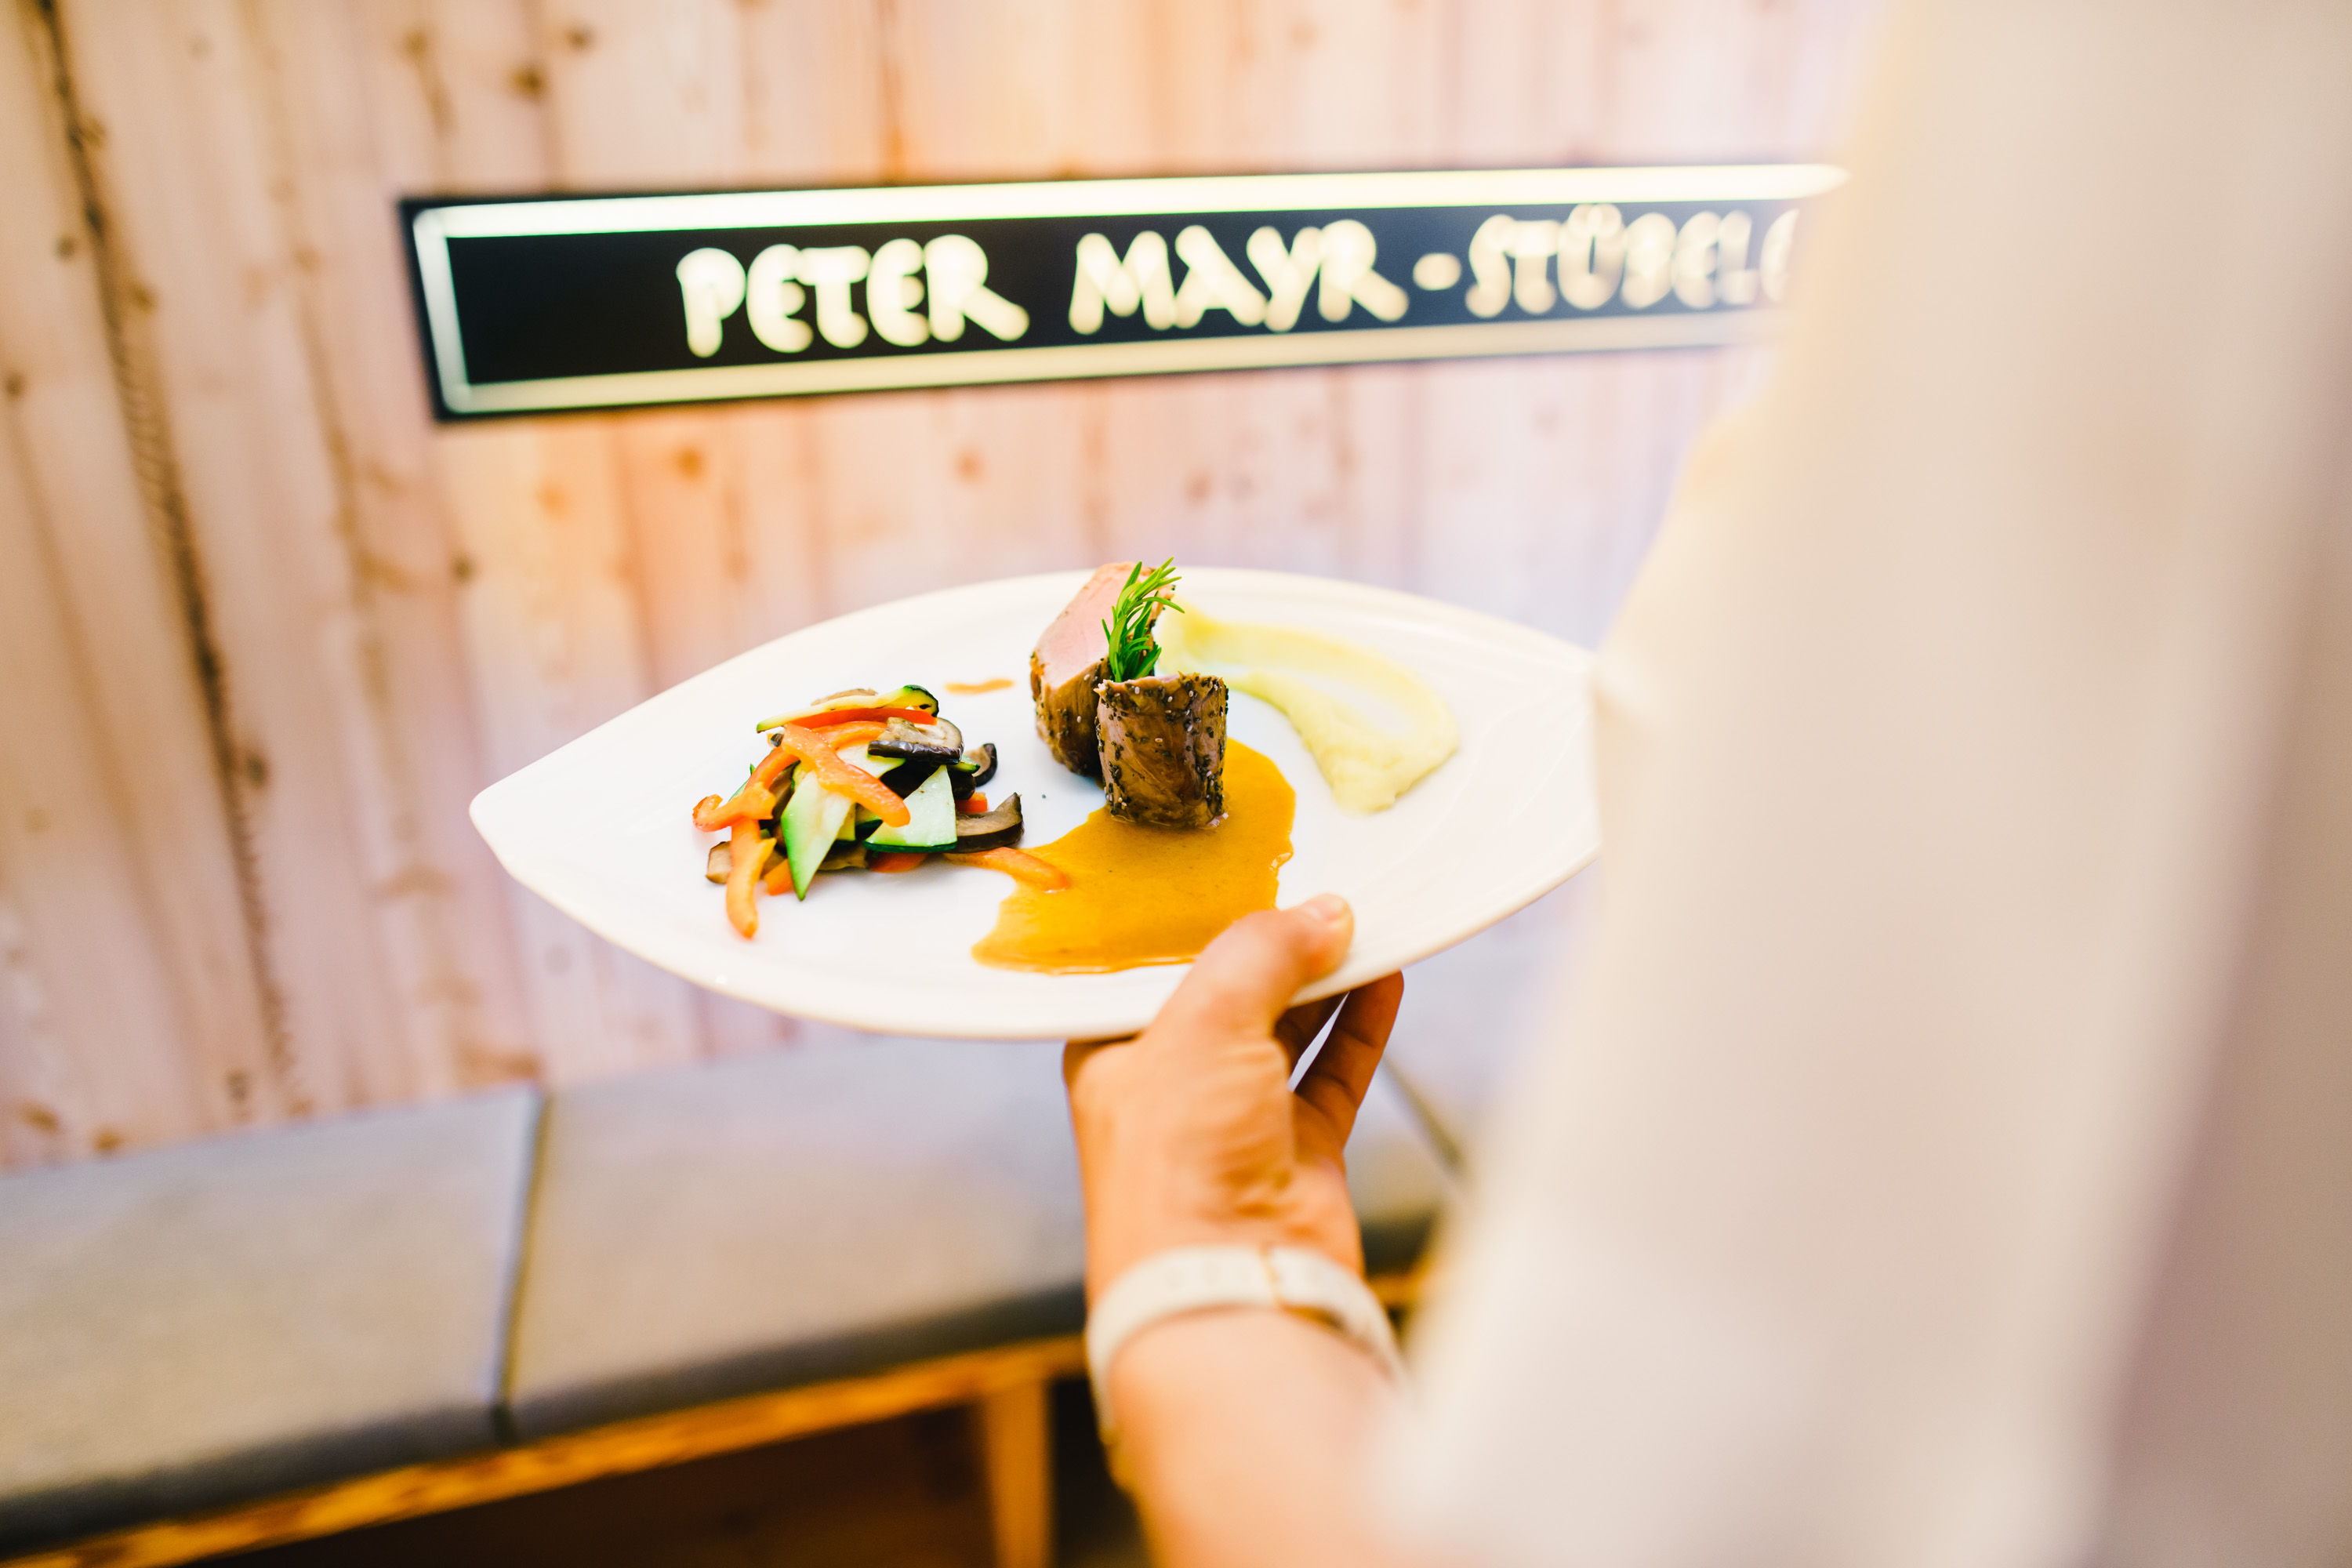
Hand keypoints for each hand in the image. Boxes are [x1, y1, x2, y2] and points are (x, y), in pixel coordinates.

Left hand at [1063, 894, 1405, 1298]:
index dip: (1205, 923)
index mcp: (1116, 1052)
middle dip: (1276, 948)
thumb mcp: (1205, 1023)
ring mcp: (1239, 1122)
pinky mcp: (1298, 1153)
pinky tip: (1384, 980)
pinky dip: (1361, 1026)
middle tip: (1324, 894)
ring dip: (1327, 980)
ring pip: (1289, 1029)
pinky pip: (1334, 1071)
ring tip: (1366, 924)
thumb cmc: (1177, 1167)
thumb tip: (1323, 915)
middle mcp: (1174, 1086)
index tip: (1252, 873)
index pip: (1158, 969)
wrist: (1227, 1287)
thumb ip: (1263, 954)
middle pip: (1232, 995)